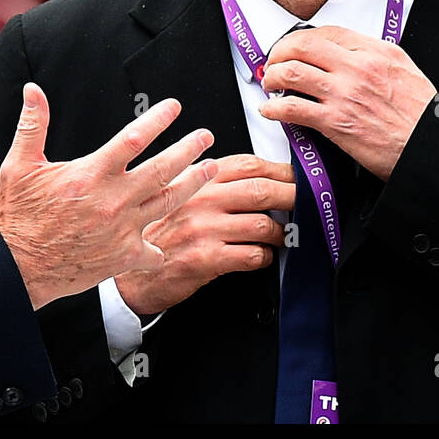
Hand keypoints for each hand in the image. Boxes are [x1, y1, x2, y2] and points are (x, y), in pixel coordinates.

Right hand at [0, 82, 217, 309]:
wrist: (16, 268)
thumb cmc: (17, 217)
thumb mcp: (19, 166)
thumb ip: (33, 126)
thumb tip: (33, 91)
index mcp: (91, 174)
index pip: (134, 138)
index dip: (158, 120)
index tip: (174, 107)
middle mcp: (113, 199)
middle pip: (163, 168)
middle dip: (189, 149)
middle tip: (206, 136)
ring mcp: (122, 229)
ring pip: (168, 202)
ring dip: (193, 184)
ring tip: (211, 170)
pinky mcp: (123, 256)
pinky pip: (153, 251)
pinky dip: (162, 247)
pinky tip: (172, 240)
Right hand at [114, 154, 296, 315]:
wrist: (132, 275)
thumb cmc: (161, 234)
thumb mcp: (180, 196)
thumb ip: (213, 183)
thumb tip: (260, 176)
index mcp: (197, 180)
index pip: (249, 164)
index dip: (281, 170)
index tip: (297, 177)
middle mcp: (201, 200)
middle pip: (262, 189)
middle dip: (293, 196)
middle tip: (306, 204)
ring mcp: (204, 229)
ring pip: (262, 224)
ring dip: (280, 232)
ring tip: (280, 236)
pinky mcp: (206, 259)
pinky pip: (252, 255)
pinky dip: (265, 257)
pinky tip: (262, 256)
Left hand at [257, 25, 436, 180]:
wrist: (429, 147)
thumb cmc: (421, 116)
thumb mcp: (405, 71)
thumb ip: (376, 59)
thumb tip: (351, 55)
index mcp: (377, 52)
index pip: (327, 32)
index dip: (302, 38)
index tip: (294, 47)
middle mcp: (358, 67)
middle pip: (303, 46)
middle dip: (280, 52)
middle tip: (274, 63)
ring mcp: (345, 94)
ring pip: (292, 72)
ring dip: (273, 77)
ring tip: (271, 85)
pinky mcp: (336, 122)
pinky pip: (293, 108)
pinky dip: (274, 109)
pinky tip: (271, 111)